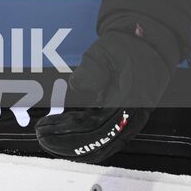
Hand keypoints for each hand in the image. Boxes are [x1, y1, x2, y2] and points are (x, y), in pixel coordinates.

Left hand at [35, 25, 174, 162]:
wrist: (148, 45)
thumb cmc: (127, 47)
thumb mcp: (108, 51)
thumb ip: (93, 68)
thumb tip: (77, 85)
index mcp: (129, 101)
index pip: (98, 129)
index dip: (69, 134)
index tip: (46, 129)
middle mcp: (132, 117)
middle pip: (97, 142)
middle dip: (67, 143)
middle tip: (42, 136)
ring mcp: (129, 121)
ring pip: (100, 144)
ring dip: (72, 144)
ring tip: (47, 136)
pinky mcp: (123, 119)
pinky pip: (102, 137)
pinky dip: (80, 139)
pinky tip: (62, 132)